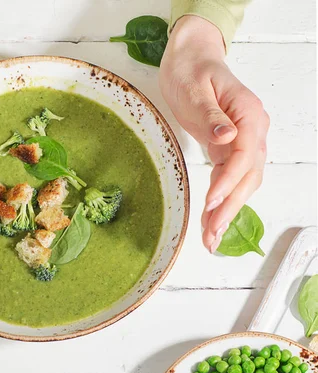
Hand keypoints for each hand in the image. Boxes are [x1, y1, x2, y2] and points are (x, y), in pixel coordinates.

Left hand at [160, 16, 269, 252]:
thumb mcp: (196, 89)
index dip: (228, 182)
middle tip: (211, 235)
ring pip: (242, 184)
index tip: (210, 203)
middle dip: (230, 208)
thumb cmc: (191, 70)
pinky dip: (221, 202)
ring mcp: (244, 142)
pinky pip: (229, 181)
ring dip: (227, 212)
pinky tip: (210, 222)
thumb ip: (211, 114)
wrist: (191, 61)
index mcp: (248, 115)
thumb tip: (227, 137)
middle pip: (248, 177)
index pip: (245, 156)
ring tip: (210, 239)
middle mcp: (252, 131)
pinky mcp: (229, 151)